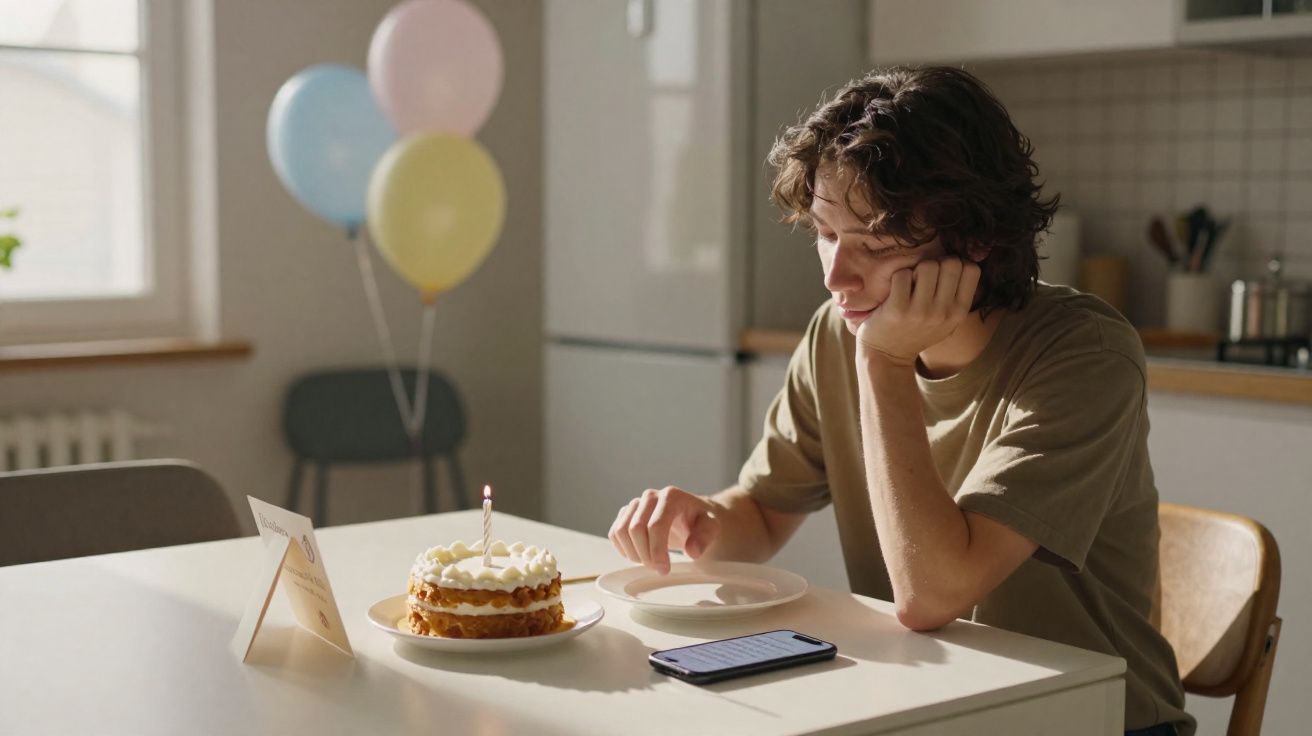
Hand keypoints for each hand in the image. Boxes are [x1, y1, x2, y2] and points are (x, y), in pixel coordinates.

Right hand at [608, 486, 721, 574]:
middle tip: (659, 569)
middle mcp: (651, 496)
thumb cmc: (701, 521)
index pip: (656, 525)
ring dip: (633, 553)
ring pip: (621, 531)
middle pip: (636, 529)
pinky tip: (640, 555)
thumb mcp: (711, 528)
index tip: (664, 569)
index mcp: (672, 496)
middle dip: (645, 555)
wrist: (693, 516)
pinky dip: (623, 549)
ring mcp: (636, 504)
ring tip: (650, 562)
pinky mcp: (626, 513)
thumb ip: (705, 537)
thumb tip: (692, 550)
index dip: (657, 551)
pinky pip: (615, 533)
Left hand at [855, 258, 980, 365]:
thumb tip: (963, 260)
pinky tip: (896, 291)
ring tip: (910, 285)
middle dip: (936, 264)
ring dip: (916, 270)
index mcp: (959, 312)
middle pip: (950, 263)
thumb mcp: (946, 320)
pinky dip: (898, 277)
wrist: (887, 356)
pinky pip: (902, 274)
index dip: (956, 264)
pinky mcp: (897, 309)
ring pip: (927, 265)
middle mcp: (944, 313)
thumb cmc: (917, 331)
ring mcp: (921, 312)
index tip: (942, 275)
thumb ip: (957, 295)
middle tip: (923, 279)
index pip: (972, 269)